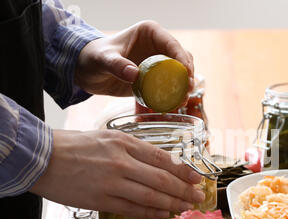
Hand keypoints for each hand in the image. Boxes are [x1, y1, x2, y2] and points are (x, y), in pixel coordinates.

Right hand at [30, 130, 204, 218]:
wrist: (42, 157)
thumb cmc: (75, 145)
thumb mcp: (109, 137)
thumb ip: (134, 149)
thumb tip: (160, 163)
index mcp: (125, 143)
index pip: (164, 159)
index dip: (183, 171)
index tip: (196, 179)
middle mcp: (122, 163)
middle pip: (162, 179)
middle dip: (184, 190)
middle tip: (198, 197)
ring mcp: (112, 183)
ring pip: (151, 196)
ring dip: (172, 204)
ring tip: (186, 208)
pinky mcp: (101, 200)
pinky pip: (133, 209)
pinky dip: (151, 213)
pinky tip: (164, 214)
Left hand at [74, 20, 193, 97]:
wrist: (87, 71)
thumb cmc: (93, 57)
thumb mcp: (103, 60)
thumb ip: (117, 65)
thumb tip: (134, 74)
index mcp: (149, 33)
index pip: (172, 44)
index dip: (182, 59)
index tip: (186, 74)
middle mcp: (158, 46)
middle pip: (182, 59)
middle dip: (188, 75)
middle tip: (187, 90)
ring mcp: (159, 62)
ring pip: (181, 72)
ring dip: (185, 86)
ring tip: (183, 99)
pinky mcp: (156, 77)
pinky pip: (171, 85)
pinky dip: (176, 94)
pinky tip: (176, 104)